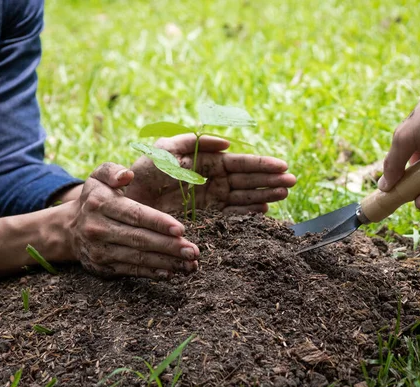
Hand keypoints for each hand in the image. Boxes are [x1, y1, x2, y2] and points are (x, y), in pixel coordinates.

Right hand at [67, 162, 199, 279]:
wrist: (69, 229)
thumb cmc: (95, 199)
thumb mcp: (98, 177)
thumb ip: (112, 171)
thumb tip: (127, 175)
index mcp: (101, 204)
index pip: (135, 215)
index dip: (158, 223)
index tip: (181, 230)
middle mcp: (98, 229)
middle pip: (140, 239)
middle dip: (169, 247)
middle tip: (193, 251)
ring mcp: (100, 251)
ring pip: (138, 259)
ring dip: (167, 263)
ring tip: (190, 265)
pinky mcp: (103, 268)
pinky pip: (132, 271)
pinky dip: (153, 273)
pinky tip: (172, 273)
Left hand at [125, 134, 296, 213]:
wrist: (127, 197)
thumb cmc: (143, 170)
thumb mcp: (164, 149)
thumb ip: (192, 142)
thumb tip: (227, 143)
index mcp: (205, 160)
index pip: (239, 162)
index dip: (261, 164)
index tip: (282, 166)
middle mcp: (210, 177)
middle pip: (246, 178)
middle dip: (269, 179)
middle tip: (292, 182)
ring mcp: (208, 194)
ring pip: (242, 194)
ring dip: (263, 193)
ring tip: (284, 194)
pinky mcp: (203, 211)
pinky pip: (229, 210)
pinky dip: (246, 210)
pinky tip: (263, 210)